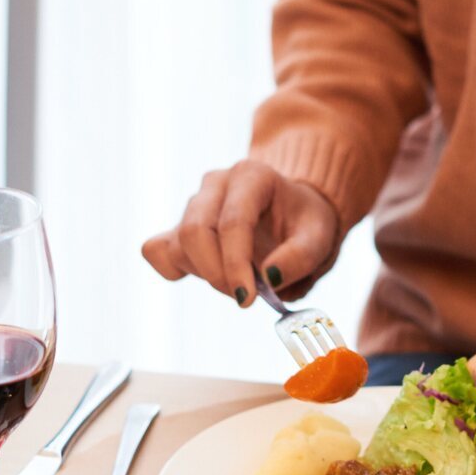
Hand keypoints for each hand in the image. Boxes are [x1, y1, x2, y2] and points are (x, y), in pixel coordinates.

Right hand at [141, 160, 340, 305]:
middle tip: (246, 296)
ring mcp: (193, 203)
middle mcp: (216, 183)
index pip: (232, 221)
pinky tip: (205, 274)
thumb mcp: (319, 238)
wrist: (292, 214)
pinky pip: (156, 249)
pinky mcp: (178, 225)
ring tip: (238, 281)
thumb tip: (269, 278)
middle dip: (217, 273)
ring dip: (205, 274)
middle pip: (194, 231)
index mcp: (252, 176)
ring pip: (177, 244)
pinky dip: (173, 269)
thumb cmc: (305, 223)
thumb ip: (300, 258)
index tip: (248, 298)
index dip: (235, 264)